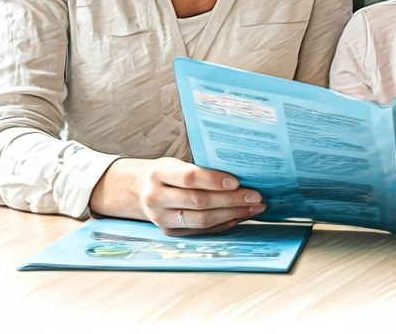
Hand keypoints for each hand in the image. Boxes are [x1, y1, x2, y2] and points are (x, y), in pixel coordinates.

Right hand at [88, 157, 265, 235]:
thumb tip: (241, 172)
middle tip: (255, 196)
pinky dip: (223, 224)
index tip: (237, 181)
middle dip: (231, 200)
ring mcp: (161, 219)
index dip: (214, 180)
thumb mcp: (175, 162)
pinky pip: (201, 231)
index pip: (189, 178)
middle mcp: (156, 198)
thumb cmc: (166, 172)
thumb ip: (200, 168)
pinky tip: (240, 216)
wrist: (139, 190)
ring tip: (254, 208)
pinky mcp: (170, 233)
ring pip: (202, 220)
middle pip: (199, 202)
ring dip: (232, 214)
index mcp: (158, 173)